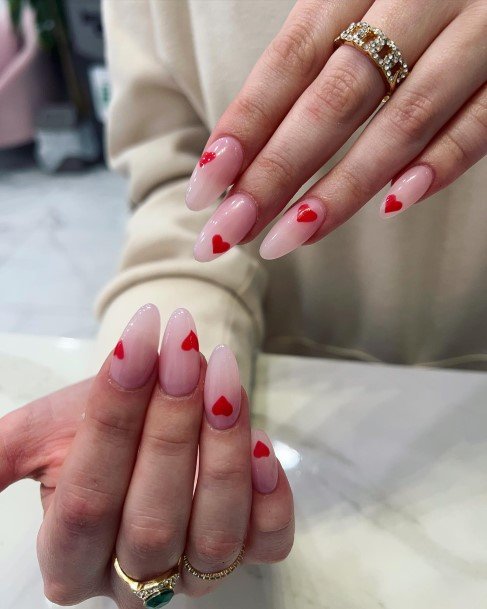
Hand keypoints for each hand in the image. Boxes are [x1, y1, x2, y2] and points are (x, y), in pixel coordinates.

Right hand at [0, 305, 293, 606]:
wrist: (155, 408)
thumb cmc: (99, 419)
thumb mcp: (44, 431)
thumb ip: (1, 452)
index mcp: (70, 556)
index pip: (85, 502)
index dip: (111, 420)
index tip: (135, 346)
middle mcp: (132, 577)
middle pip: (151, 520)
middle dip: (170, 426)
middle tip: (182, 352)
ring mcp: (194, 571)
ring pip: (213, 534)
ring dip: (221, 450)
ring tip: (221, 379)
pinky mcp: (250, 552)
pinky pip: (269, 543)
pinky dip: (271, 498)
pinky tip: (260, 444)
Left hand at [186, 0, 486, 260]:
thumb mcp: (362, 4)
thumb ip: (321, 60)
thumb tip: (253, 149)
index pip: (290, 60)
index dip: (244, 126)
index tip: (205, 187)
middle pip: (335, 98)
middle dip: (276, 171)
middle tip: (230, 229)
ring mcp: (476, 27)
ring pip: (404, 117)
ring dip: (343, 186)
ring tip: (288, 237)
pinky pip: (483, 118)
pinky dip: (442, 162)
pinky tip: (394, 204)